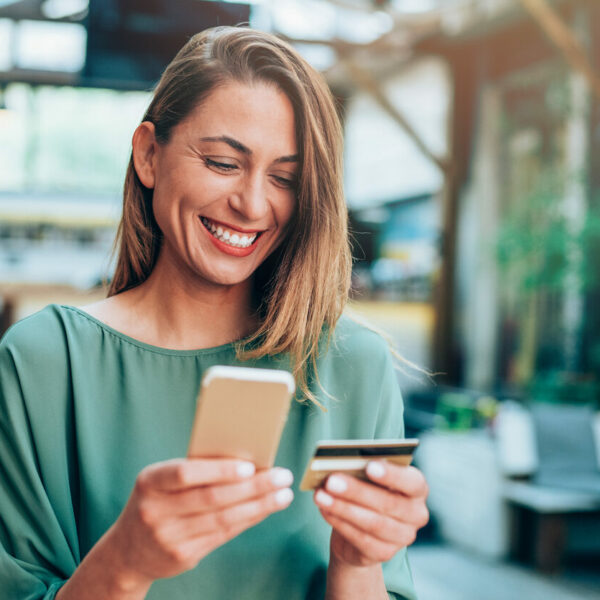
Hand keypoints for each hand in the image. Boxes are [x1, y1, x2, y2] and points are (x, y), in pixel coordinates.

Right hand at [106, 458, 293, 588]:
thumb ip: (193, 471)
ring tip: (284, 494)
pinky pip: (223, 535)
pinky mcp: (183, 556)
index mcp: (150, 481)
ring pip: (223, 519)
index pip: (186, 473)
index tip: (250, 467)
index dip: (219, 470)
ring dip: (259, 505)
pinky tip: (266, 509)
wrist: (127, 552)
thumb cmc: (156, 502)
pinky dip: (248, 519)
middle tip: (282, 476)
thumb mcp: (160, 482)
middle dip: (253, 487)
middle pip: (213, 498)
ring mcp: (169, 537)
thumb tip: (245, 459)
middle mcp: (156, 511)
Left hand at [314, 462, 428, 567]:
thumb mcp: (368, 476)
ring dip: (343, 508)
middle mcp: (416, 514)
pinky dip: (339, 522)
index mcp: (417, 488)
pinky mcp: (385, 553)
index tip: (369, 465)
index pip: (412, 482)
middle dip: (356, 491)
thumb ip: (362, 470)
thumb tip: (340, 465)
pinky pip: (361, 539)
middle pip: (388, 503)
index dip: (392, 474)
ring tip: (320, 495)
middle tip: (331, 480)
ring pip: (373, 523)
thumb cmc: (367, 489)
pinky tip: (324, 509)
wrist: (361, 526)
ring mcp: (403, 537)